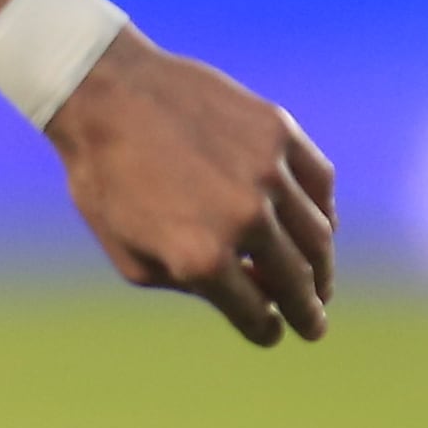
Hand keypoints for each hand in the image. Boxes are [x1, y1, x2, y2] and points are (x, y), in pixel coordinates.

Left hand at [50, 32, 335, 345]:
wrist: (104, 96)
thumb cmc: (106, 182)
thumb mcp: (131, 255)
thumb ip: (190, 286)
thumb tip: (248, 295)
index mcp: (202, 258)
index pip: (256, 314)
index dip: (266, 330)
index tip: (273, 332)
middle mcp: (245, 219)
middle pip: (298, 282)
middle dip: (309, 310)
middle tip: (315, 325)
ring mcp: (268, 173)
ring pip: (319, 236)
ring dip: (323, 267)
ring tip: (319, 281)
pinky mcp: (280, 133)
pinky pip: (320, 184)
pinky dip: (323, 211)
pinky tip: (315, 226)